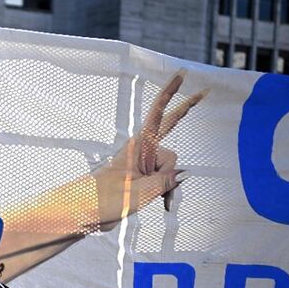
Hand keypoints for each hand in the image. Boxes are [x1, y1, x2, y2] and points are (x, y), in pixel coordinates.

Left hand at [92, 72, 207, 229]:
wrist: (82, 214)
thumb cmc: (105, 200)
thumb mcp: (141, 192)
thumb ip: (166, 181)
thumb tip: (184, 174)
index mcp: (139, 144)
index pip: (159, 112)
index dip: (171, 93)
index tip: (182, 73)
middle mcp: (142, 151)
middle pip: (171, 145)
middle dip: (181, 130)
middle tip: (206, 92)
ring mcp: (142, 165)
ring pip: (170, 171)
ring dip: (168, 186)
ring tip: (151, 199)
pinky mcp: (141, 179)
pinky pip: (163, 182)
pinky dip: (166, 192)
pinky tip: (165, 205)